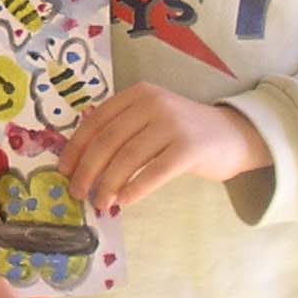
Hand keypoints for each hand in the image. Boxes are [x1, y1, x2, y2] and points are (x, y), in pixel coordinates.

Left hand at [57, 82, 269, 212]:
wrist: (233, 135)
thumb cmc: (182, 132)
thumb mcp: (149, 119)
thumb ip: (120, 130)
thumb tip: (80, 162)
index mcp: (138, 94)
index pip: (97, 120)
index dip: (77, 147)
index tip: (64, 170)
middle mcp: (154, 104)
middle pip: (109, 140)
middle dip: (88, 170)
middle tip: (77, 193)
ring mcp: (173, 124)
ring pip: (128, 158)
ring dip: (108, 184)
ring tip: (100, 203)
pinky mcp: (190, 148)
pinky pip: (154, 172)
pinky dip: (135, 189)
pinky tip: (124, 201)